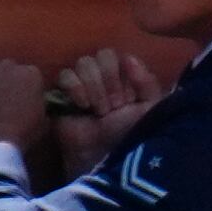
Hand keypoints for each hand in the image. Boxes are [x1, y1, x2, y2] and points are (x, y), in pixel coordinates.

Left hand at [0, 59, 52, 164]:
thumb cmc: (21, 135)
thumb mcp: (42, 119)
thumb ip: (38, 101)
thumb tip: (32, 100)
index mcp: (31, 73)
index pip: (26, 75)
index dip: (21, 89)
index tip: (16, 100)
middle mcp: (7, 65)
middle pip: (4, 70)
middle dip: (2, 82)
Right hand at [52, 49, 167, 169]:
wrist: (104, 155)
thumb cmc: (129, 133)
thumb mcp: (150, 108)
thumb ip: (147, 81)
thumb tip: (127, 58)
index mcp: (126, 76)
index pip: (122, 56)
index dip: (124, 75)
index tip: (128, 100)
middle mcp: (103, 76)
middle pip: (103, 55)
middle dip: (110, 82)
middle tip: (113, 107)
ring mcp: (82, 83)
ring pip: (84, 62)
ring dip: (94, 87)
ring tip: (98, 111)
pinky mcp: (62, 94)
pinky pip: (65, 75)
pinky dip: (75, 87)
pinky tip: (82, 106)